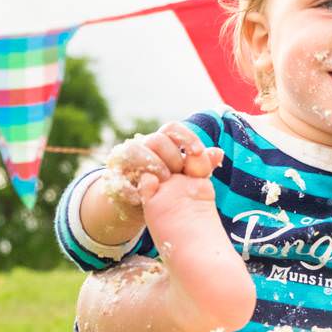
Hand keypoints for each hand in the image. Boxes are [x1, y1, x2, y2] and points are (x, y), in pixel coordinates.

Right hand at [102, 122, 223, 207]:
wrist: (138, 203)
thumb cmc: (167, 185)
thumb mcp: (186, 177)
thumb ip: (200, 166)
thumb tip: (218, 153)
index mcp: (162, 142)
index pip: (173, 128)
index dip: (186, 137)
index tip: (197, 152)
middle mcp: (143, 146)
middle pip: (156, 139)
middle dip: (171, 156)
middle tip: (177, 173)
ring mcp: (125, 160)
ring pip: (133, 150)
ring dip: (151, 164)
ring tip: (162, 180)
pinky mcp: (113, 177)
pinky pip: (118, 176)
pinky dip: (131, 187)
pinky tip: (143, 197)